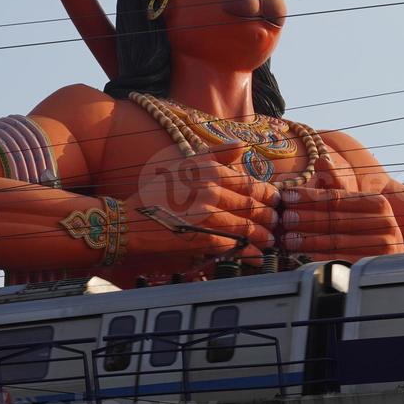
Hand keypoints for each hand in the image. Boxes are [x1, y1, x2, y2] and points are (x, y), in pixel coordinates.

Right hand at [127, 143, 280, 261]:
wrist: (128, 221)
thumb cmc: (155, 194)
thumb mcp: (183, 166)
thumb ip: (215, 155)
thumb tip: (243, 146)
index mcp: (207, 170)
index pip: (248, 183)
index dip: (267, 194)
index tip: (274, 200)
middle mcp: (209, 189)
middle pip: (252, 205)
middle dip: (268, 216)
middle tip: (275, 223)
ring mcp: (206, 214)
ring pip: (246, 226)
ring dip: (262, 236)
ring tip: (268, 240)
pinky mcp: (201, 237)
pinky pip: (233, 246)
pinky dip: (248, 252)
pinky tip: (255, 257)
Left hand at [278, 184, 403, 260]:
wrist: (396, 256)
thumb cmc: (370, 225)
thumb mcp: (358, 204)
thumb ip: (338, 184)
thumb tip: (321, 159)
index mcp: (376, 203)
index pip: (336, 198)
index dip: (309, 197)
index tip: (287, 196)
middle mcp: (382, 222)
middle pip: (335, 219)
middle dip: (306, 219)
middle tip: (284, 218)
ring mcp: (381, 245)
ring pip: (335, 240)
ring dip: (308, 240)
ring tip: (287, 239)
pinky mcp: (373, 263)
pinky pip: (342, 258)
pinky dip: (321, 256)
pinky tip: (305, 254)